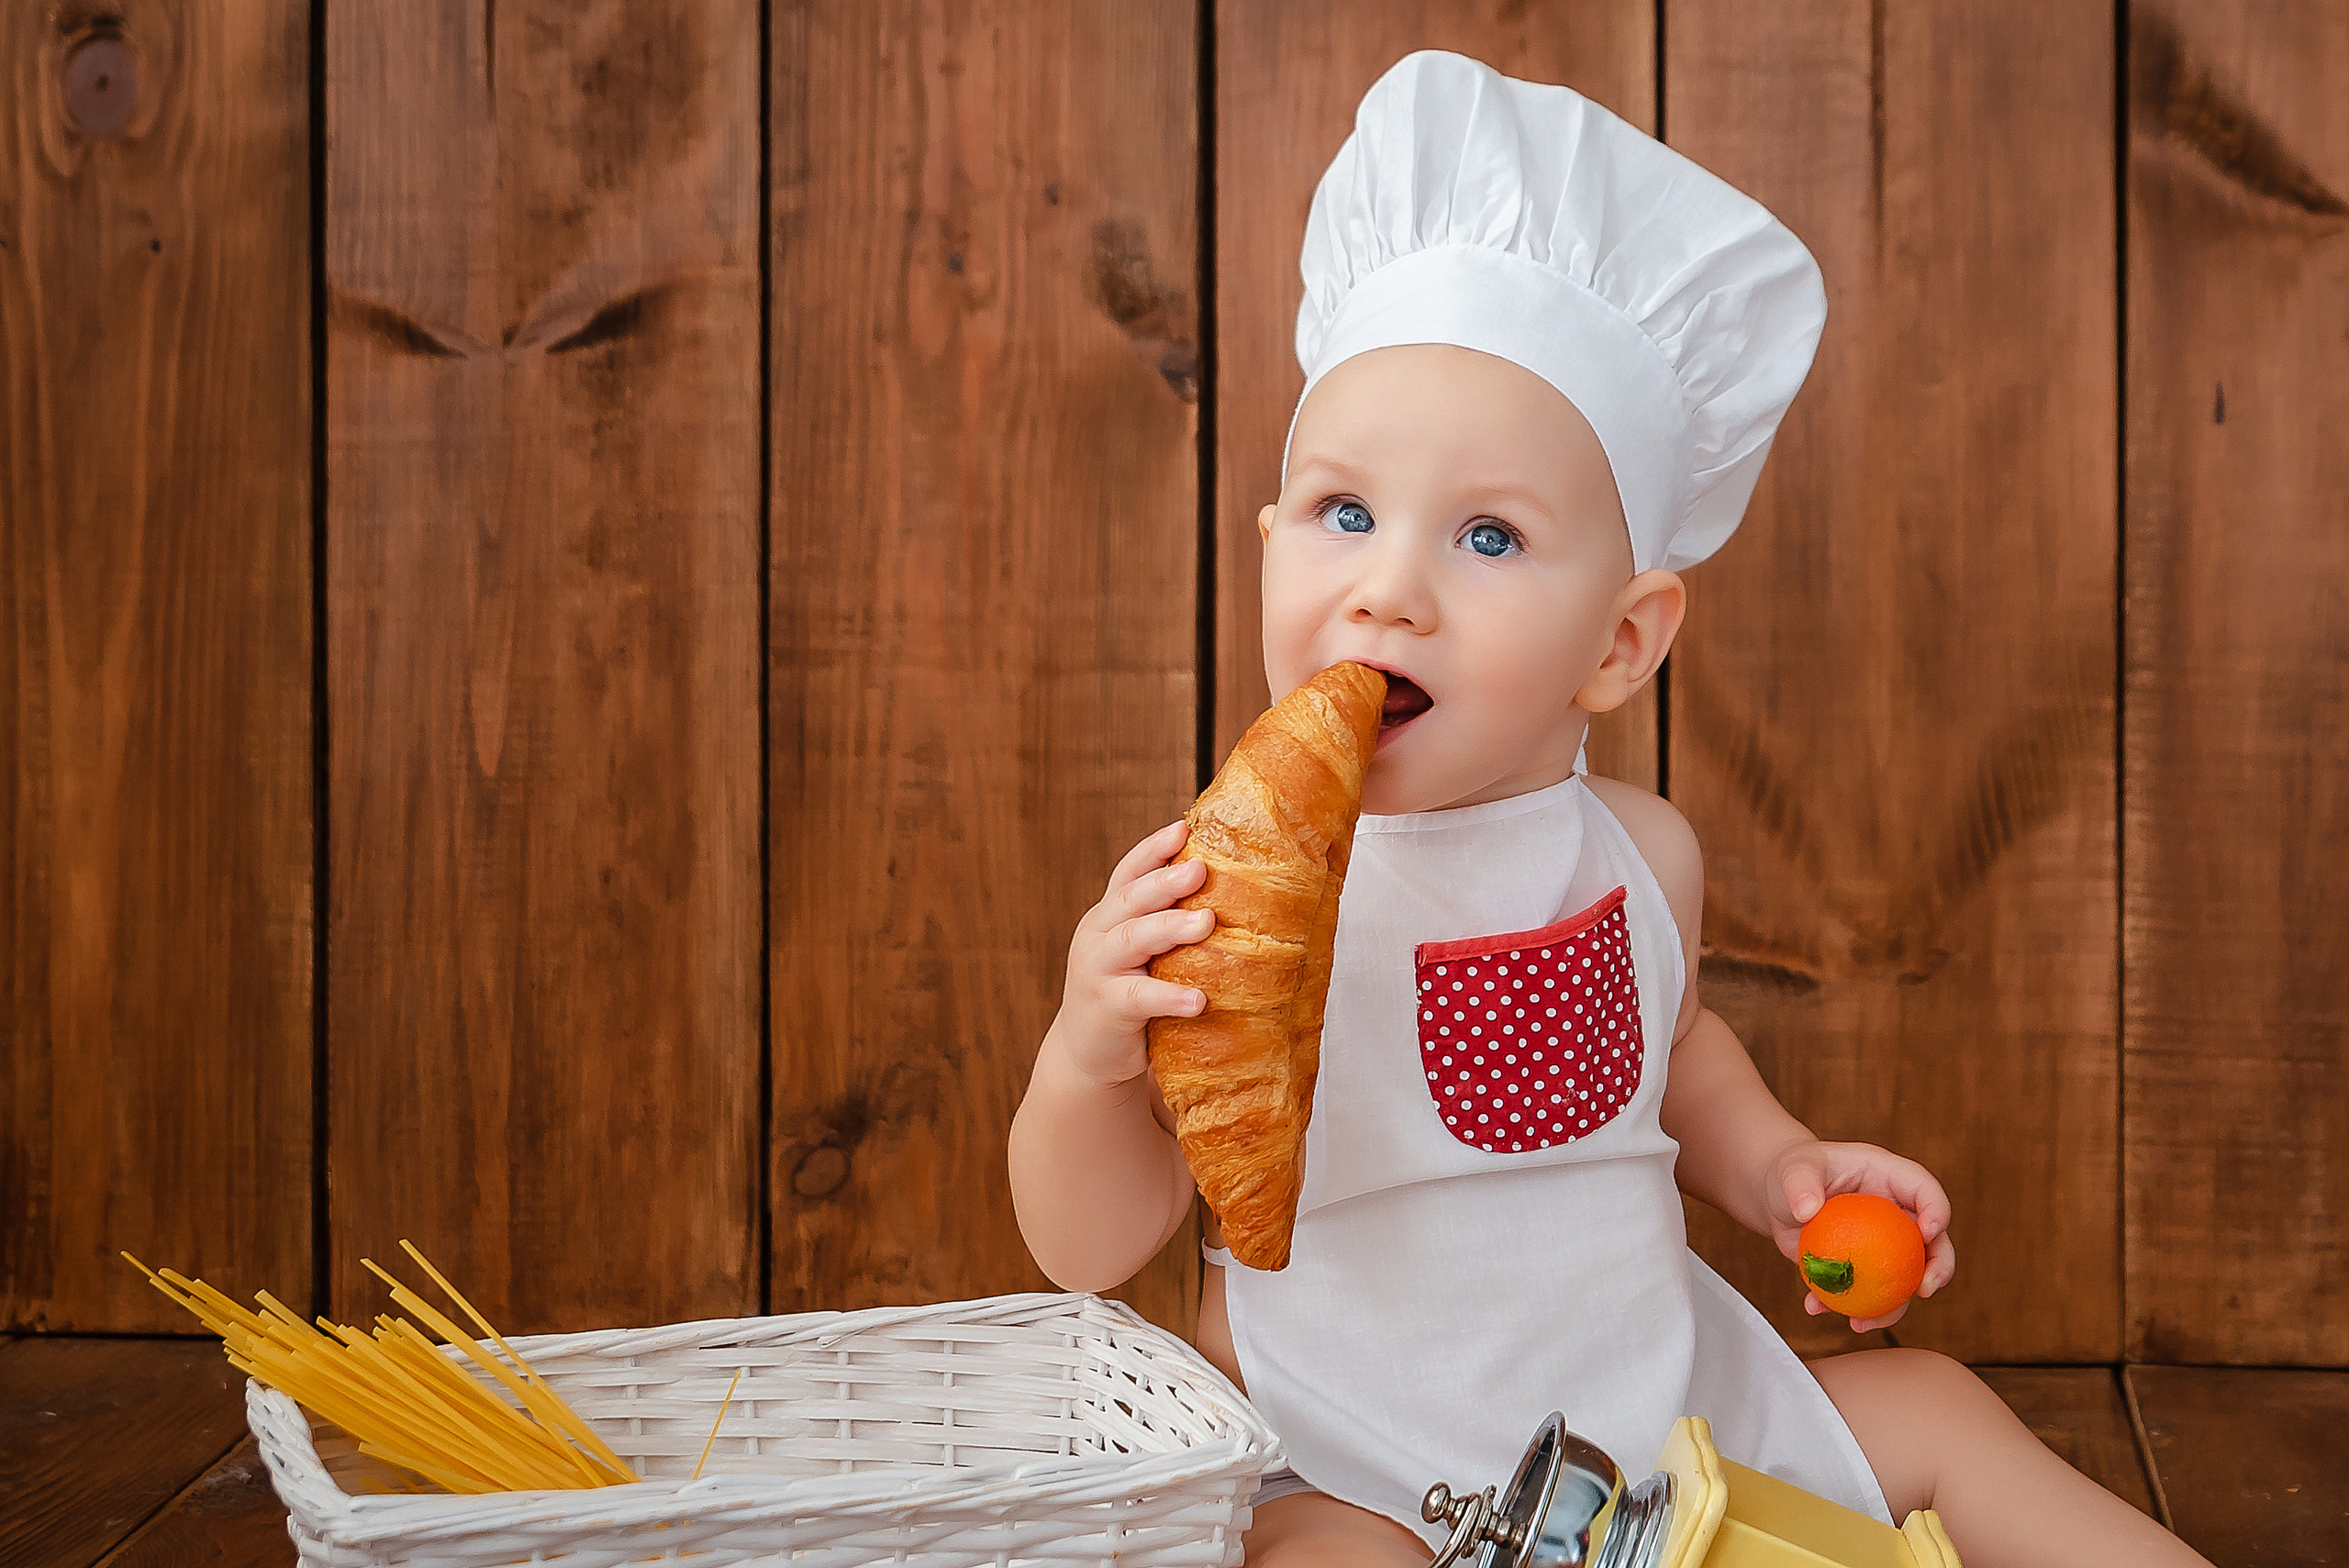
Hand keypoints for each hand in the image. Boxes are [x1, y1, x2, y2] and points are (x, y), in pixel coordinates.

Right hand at [1045, 819, 1213, 1088]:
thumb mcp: (1138, 952)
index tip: (1184, 827)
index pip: (1129, 872)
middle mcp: (1097, 934)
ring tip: (1206, 922)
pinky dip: (1169, 996)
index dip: (1154, 849)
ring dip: (1170, 927)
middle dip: (1165, 881)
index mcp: (1109, 914)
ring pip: (1133, 939)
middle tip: (1200, 869)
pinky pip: (1139, 997)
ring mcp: (1097, 970)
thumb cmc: (1125, 994)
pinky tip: (1197, 1000)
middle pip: (1131, 899)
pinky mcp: (1105, 1007)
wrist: (1086, 1054)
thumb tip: (1227, 892)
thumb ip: (1163, 923)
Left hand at [1766, 1140, 1955, 1332]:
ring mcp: (1885, 1244)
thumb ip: (1800, 1183)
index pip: (1924, 1190)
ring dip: (1892, 1307)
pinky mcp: (1865, 1269)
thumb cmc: (1792, 1173)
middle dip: (1939, 1267)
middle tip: (1925, 1290)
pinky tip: (1817, 1308)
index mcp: (1890, 1178)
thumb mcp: (1793, 1169)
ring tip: (1863, 1322)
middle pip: (1934, 1241)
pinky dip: (1847, 1306)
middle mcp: (1897, 1213)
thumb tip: (1806, 1210)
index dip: (1937, 1210)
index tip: (1928, 1233)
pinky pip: (1868, 1294)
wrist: (1779, 1199)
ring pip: (1906, 1278)